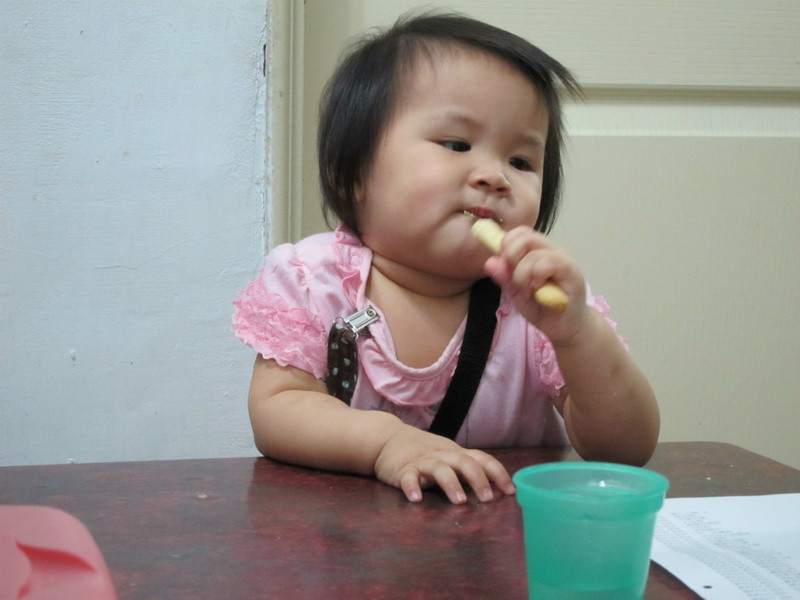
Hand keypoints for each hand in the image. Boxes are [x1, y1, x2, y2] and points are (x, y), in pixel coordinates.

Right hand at [373, 426, 514, 503]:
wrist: (386, 437)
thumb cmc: (422, 450)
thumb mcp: (446, 454)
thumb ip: (465, 466)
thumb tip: (493, 485)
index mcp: (455, 452)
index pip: (482, 458)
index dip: (498, 473)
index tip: (510, 491)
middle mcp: (442, 455)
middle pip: (464, 462)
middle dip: (478, 480)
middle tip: (488, 499)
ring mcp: (422, 461)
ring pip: (439, 469)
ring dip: (451, 484)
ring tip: (460, 502)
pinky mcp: (402, 469)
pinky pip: (408, 477)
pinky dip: (412, 487)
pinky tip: (416, 499)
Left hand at [484, 226, 588, 342]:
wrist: (564, 328)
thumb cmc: (542, 308)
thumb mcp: (517, 294)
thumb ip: (505, 278)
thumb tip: (489, 262)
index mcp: (537, 252)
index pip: (520, 233)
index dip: (506, 244)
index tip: (502, 265)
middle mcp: (550, 251)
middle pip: (525, 236)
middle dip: (511, 256)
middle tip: (514, 278)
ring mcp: (562, 259)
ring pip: (534, 253)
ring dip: (522, 273)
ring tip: (528, 288)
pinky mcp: (572, 272)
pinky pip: (550, 262)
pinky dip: (537, 275)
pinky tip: (538, 288)